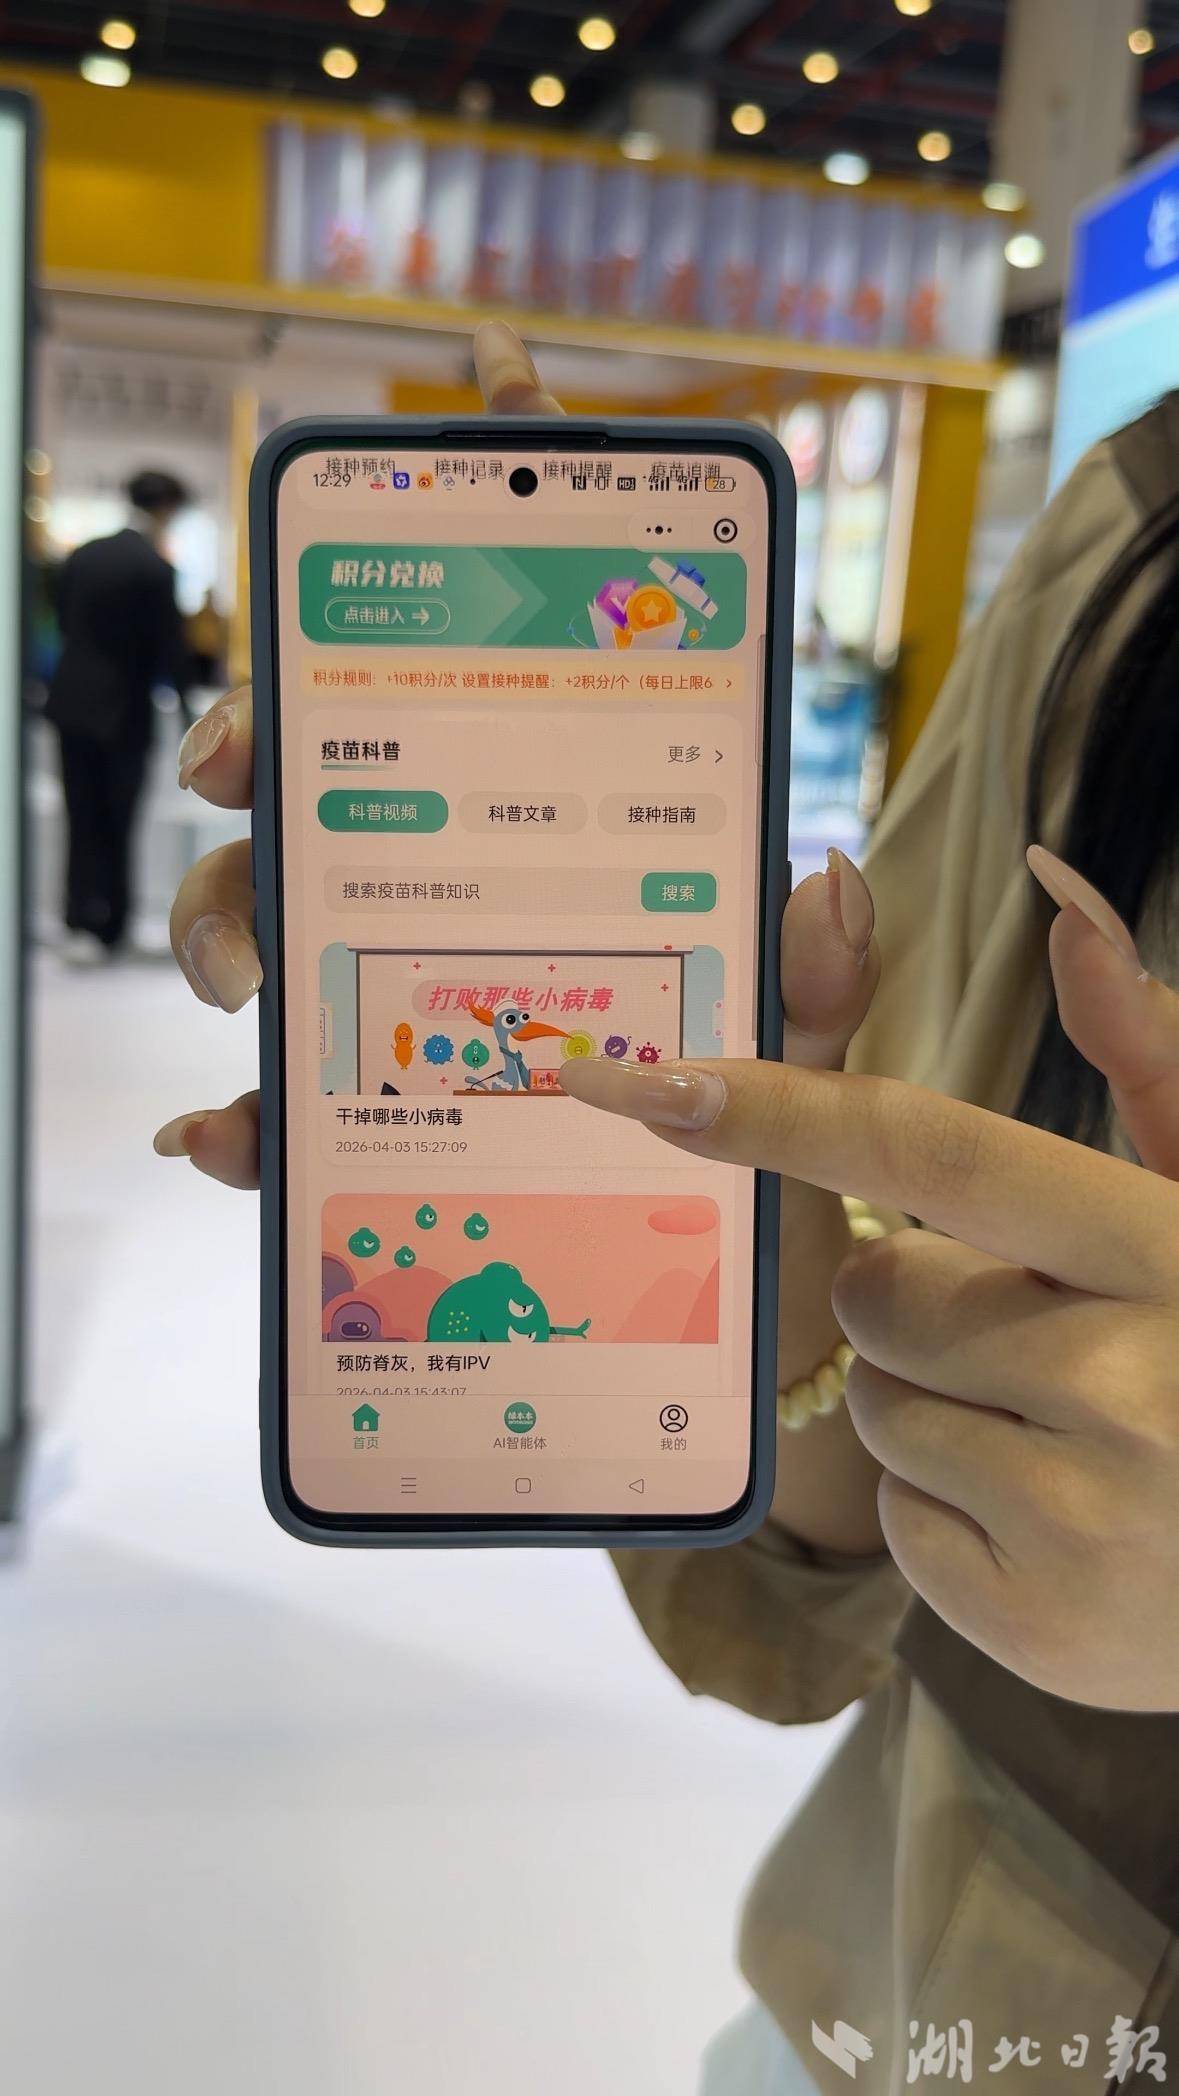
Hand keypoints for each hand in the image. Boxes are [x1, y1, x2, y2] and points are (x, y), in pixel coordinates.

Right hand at [156, 321, 882, 1187]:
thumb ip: (824, 968)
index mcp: (573, 846)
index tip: (483, 390)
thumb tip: (815, 875)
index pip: (521, 664)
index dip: (498, 506)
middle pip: (333, 770)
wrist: (742, 1287)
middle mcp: (469, 891)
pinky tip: (222, 1136)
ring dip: (225, 921)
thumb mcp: (818, 1043)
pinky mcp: (374, 1113)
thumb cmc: (779, 1133)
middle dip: (262, 738)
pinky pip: (278, 1102)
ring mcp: (405, 994)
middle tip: (240, 761)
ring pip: (269, 911)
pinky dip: (238, 1122)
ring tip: (250, 986)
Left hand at [559, 848, 1178, 1711]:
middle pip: (879, 1287)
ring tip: (1064, 1428)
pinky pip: (901, 1519)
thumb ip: (1141, 1047)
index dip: (780, 1106)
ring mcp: (1089, 1515)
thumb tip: (1053, 885)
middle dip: (920, 1292)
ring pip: (881, 1404)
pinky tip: (1056, 1511)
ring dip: (939, 1402)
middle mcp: (1133, 1381)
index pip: (932, 1151)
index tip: (648, 1079)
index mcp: (1169, 1251)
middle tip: (1034, 1329)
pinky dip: (951, 1510)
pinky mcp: (1044, 1623)